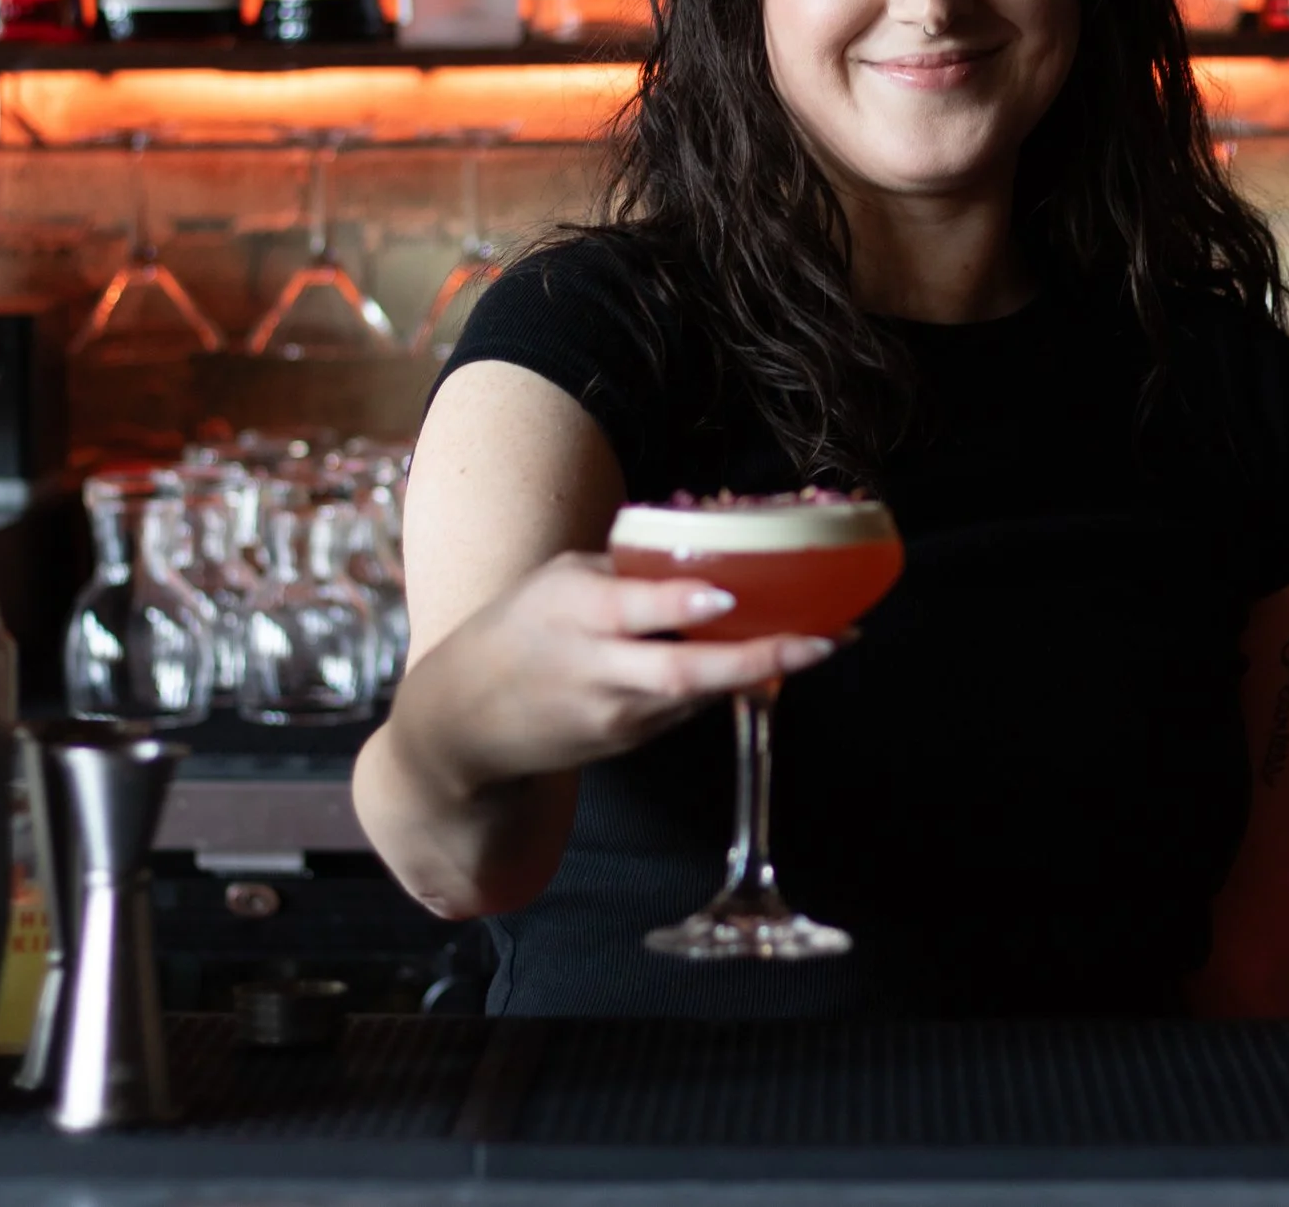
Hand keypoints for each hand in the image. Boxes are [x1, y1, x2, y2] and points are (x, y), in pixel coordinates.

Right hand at [391, 551, 835, 790]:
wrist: (462, 726)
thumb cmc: (517, 630)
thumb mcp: (559, 580)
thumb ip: (628, 568)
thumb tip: (703, 547)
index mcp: (572, 611)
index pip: (629, 610)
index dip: (677, 605)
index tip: (726, 593)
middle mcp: (597, 668)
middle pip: (682, 673)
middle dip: (758, 659)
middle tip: (825, 641)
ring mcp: (616, 715)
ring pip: (699, 696)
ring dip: (761, 671)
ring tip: (826, 640)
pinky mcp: (629, 741)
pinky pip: (689, 709)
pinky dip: (729, 684)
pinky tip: (772, 659)